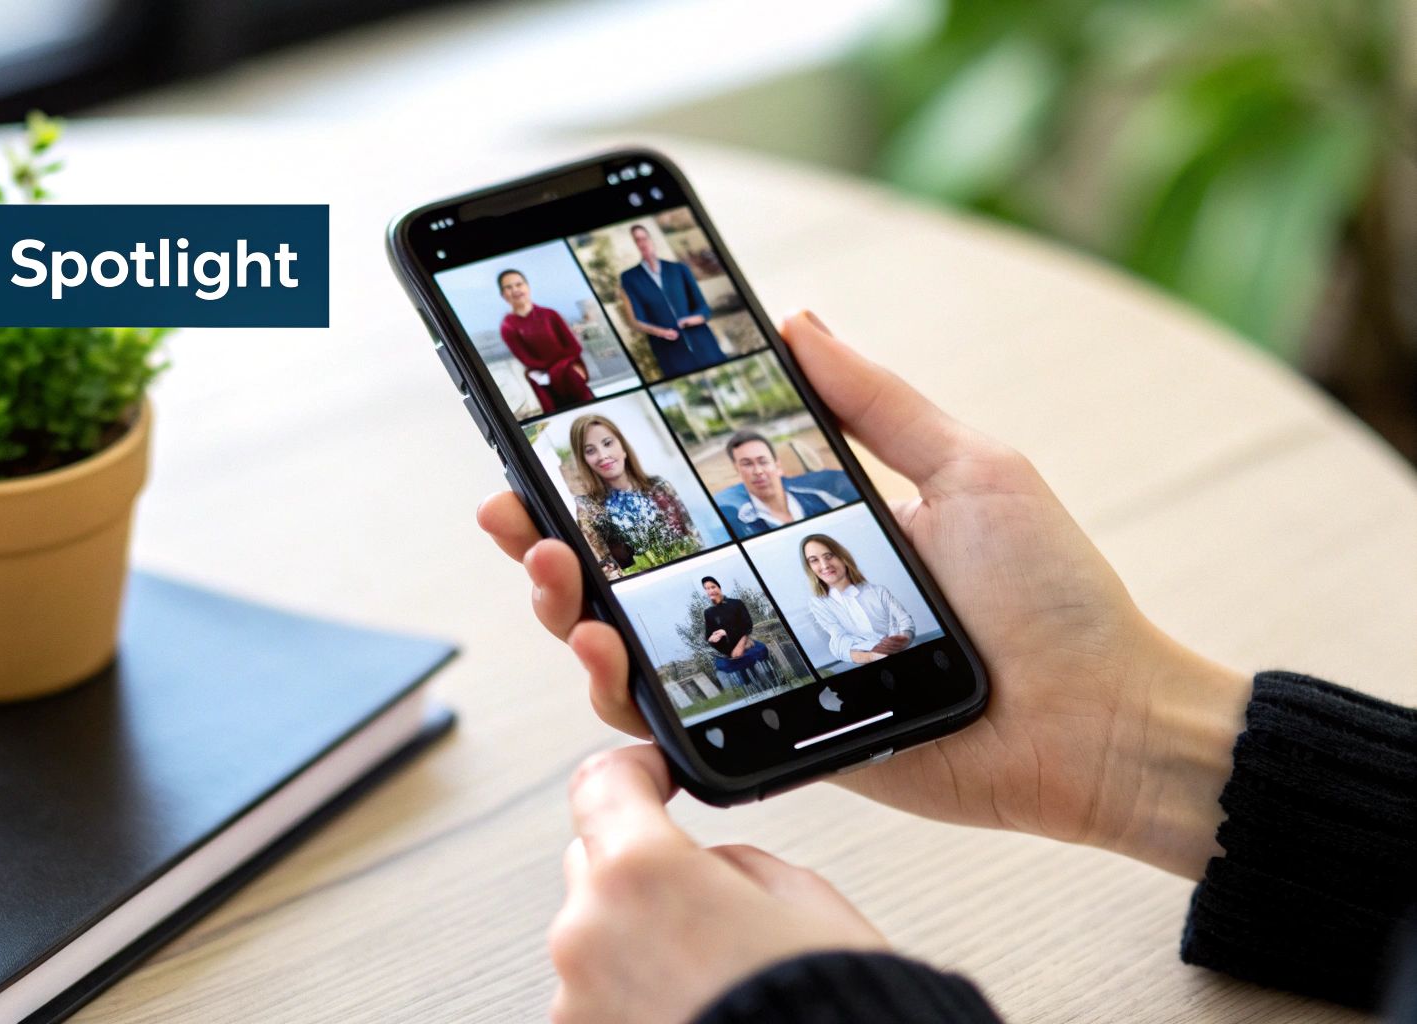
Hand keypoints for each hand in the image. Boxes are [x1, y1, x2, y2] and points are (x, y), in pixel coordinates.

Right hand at [478, 311, 1251, 878]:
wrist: (1102, 720)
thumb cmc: (1053, 596)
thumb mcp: (968, 466)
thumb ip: (874, 403)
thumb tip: (795, 320)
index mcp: (804, 531)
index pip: (682, 499)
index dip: (610, 473)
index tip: (550, 438)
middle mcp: (770, 601)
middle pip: (634, 573)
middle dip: (555, 538)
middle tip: (514, 508)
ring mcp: (766, 674)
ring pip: (633, 648)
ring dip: (570, 610)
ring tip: (551, 573)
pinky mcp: (776, 740)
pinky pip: (681, 721)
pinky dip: (624, 698)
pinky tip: (599, 658)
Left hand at [551, 744, 885, 1023]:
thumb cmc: (825, 1011)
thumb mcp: (804, 901)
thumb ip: (736, 862)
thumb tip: (711, 867)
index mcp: (642, 871)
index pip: (602, 783)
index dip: (635, 772)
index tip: (656, 778)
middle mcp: (587, 933)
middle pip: (595, 864)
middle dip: (642, 869)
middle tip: (708, 902)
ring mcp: (575, 1001)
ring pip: (597, 940)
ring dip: (639, 944)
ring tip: (715, 981)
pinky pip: (600, 1000)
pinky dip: (635, 998)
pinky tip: (696, 1013)